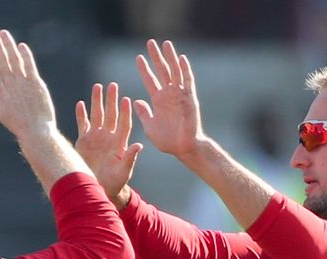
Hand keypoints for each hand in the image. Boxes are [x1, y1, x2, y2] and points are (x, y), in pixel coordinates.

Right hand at [0, 27, 55, 140]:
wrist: (35, 131)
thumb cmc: (17, 124)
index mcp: (1, 90)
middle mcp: (11, 84)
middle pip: (2, 60)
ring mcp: (24, 84)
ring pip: (15, 60)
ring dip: (9, 45)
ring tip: (4, 33)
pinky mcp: (36, 84)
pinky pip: (30, 67)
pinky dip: (26, 56)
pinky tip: (21, 45)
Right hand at [75, 83, 141, 205]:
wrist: (99, 187)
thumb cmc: (115, 182)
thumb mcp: (124, 171)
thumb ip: (130, 158)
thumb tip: (139, 146)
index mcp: (120, 143)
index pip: (124, 123)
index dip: (125, 112)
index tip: (126, 100)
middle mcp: (109, 137)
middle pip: (111, 115)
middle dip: (111, 100)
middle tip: (112, 85)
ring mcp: (96, 138)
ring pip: (97, 115)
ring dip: (97, 101)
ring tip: (97, 87)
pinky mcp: (84, 141)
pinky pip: (82, 124)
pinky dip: (81, 114)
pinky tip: (80, 103)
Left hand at [134, 40, 204, 157]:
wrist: (183, 148)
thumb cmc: (167, 140)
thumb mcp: (149, 126)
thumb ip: (143, 113)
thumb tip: (136, 101)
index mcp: (158, 101)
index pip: (150, 80)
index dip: (144, 69)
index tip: (138, 57)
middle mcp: (169, 95)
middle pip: (162, 71)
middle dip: (156, 57)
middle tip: (150, 42)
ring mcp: (180, 95)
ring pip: (175, 72)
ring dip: (170, 58)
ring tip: (165, 44)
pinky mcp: (190, 98)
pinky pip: (187, 81)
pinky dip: (185, 70)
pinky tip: (181, 58)